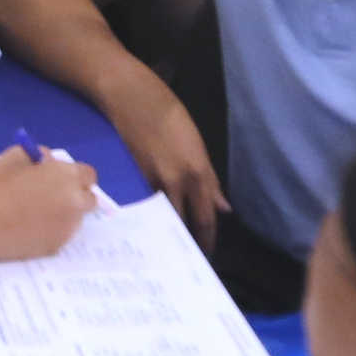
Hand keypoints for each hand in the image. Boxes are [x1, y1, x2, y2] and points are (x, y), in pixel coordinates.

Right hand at [0, 147, 99, 261]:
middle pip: (89, 200)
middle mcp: (73, 202)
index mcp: (65, 176)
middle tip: (53, 199)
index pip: (88, 176)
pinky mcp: (56, 246)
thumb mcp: (17, 154)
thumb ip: (42, 157)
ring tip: (33, 214)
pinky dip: (50, 231)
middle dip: (75, 197)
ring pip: (75, 219)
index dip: (75, 177)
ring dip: (63, 215)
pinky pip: (60, 235)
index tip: (63, 180)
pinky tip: (27, 228)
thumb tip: (52, 163)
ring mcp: (67, 227)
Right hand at [106, 76, 223, 238]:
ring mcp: (152, 182)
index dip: (207, 238)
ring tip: (170, 245)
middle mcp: (176, 181)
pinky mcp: (133, 179)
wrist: (132, 99)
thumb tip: (223, 208)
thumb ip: (211, 180)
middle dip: (187, 241)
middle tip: (188, 256)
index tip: (206, 253)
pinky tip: (150, 224)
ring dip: (168, 230)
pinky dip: (150, 215)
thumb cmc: (170, 117)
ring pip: (163, 216)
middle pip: (184, 222)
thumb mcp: (198, 146)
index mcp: (197, 173)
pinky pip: (145, 205)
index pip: (205, 217)